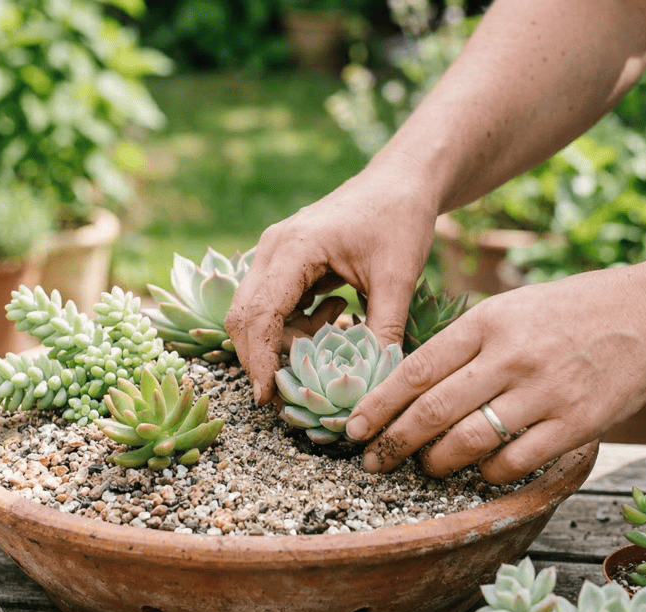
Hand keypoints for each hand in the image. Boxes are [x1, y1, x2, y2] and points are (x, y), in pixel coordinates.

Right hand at [227, 164, 438, 402]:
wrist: (402, 181)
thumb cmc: (400, 219)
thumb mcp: (399, 277)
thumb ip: (384, 330)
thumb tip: (377, 383)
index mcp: (293, 248)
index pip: (259, 314)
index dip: (260, 359)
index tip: (267, 397)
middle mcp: (272, 249)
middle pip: (244, 317)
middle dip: (262, 358)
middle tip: (288, 394)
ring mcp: (273, 254)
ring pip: (256, 314)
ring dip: (286, 340)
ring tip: (334, 333)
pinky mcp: (283, 262)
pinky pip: (273, 305)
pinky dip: (296, 324)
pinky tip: (336, 313)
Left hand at [344, 262, 645, 482]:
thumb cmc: (570, 312)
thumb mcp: (510, 308)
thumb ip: (464, 343)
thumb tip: (408, 385)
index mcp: (486, 322)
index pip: (415, 371)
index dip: (377, 406)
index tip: (352, 430)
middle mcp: (510, 356)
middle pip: (432, 411)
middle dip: (393, 443)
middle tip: (373, 461)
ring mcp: (544, 392)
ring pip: (467, 442)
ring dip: (437, 463)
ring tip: (426, 466)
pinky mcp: (575, 424)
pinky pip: (513, 462)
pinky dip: (487, 472)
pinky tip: (480, 468)